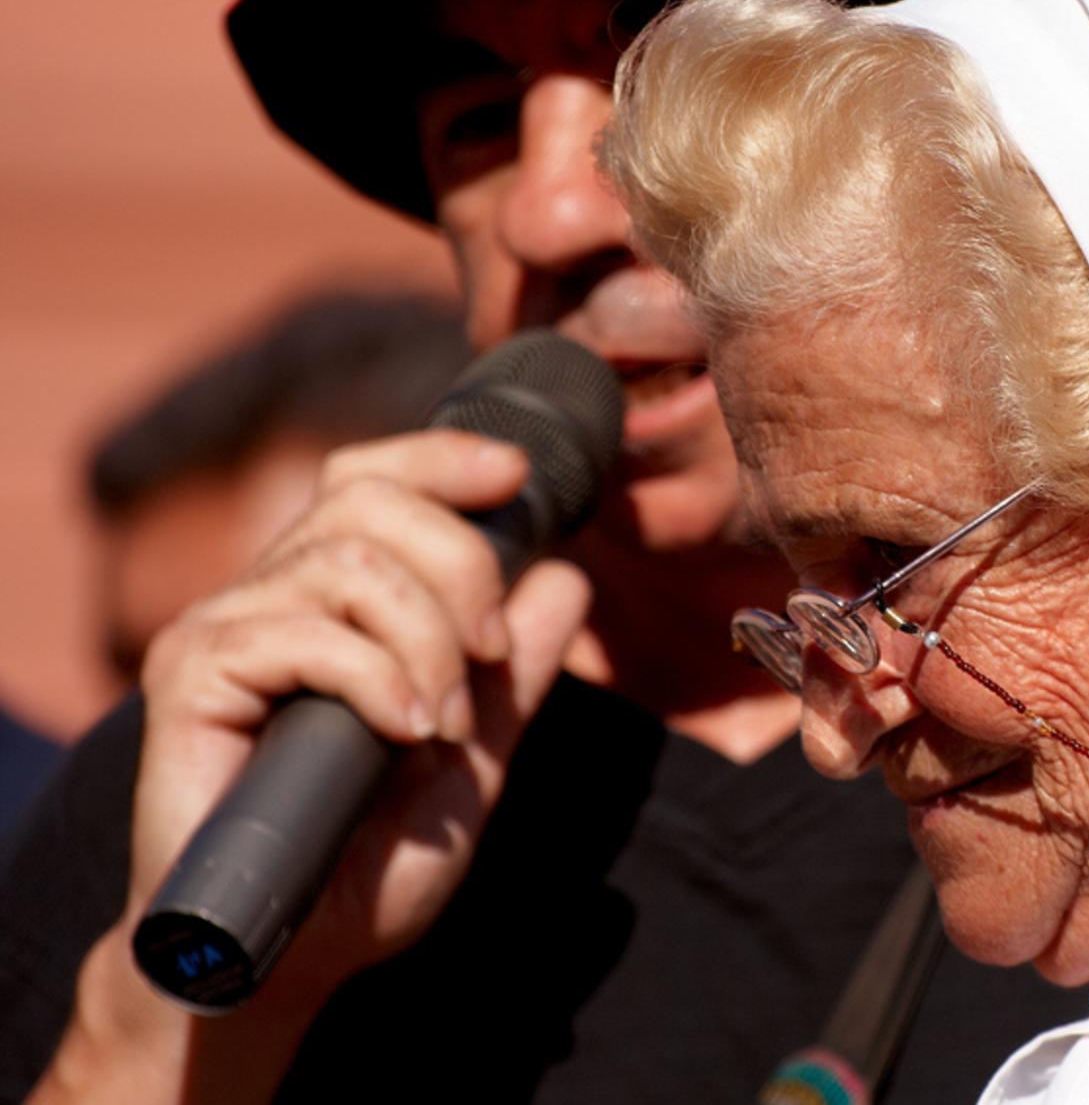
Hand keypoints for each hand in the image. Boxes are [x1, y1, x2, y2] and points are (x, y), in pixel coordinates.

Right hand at [35, 429, 591, 1102]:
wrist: (288, 958)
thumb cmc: (368, 867)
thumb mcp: (472, 760)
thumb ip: (516, 676)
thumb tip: (568, 580)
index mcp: (331, 602)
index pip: (373, 479)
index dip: (444, 459)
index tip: (516, 474)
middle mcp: (270, 596)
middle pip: (372, 500)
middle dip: (464, 566)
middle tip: (492, 657)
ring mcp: (225, 630)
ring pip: (348, 561)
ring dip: (427, 639)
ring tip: (440, 726)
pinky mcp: (192, 676)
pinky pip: (300, 632)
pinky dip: (375, 676)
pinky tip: (403, 735)